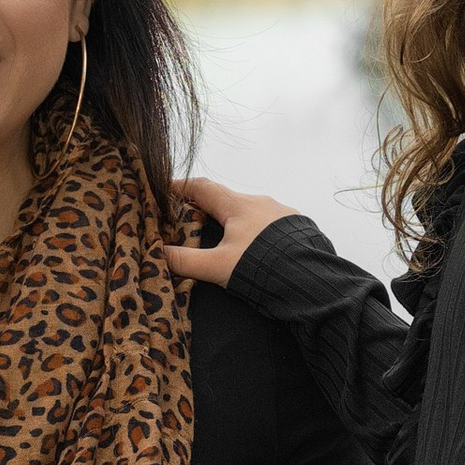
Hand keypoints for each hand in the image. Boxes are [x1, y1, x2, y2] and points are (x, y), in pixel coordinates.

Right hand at [167, 175, 294, 288]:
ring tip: (221, 236)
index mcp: (237, 205)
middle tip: (186, 218)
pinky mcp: (293, 226)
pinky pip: (267, 222)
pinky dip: (253, 229)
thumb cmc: (262, 266)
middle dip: (204, 206)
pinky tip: (252, 246)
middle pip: (224, 198)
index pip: (201, 187)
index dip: (180, 187)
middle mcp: (259, 202)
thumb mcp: (217, 266)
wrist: (308, 277)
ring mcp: (279, 213)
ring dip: (231, 219)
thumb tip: (156, 253)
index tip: (164, 190)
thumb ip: (185, 260)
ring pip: (247, 210)